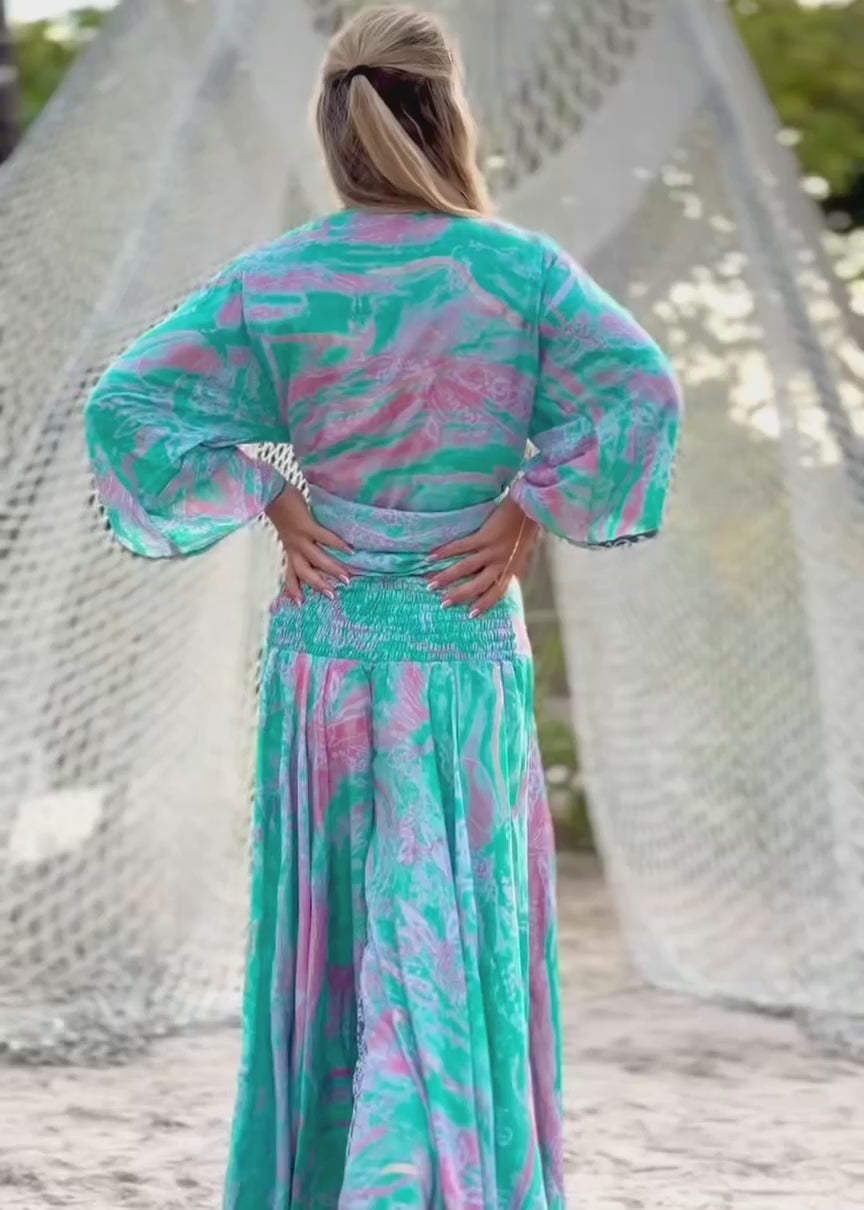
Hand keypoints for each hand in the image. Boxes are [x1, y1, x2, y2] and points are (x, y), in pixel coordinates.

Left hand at [265, 484, 351, 603]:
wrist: (269, 490)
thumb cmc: (277, 508)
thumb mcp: (281, 529)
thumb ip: (290, 538)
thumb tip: (303, 542)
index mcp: (286, 549)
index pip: (289, 574)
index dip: (294, 589)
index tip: (300, 603)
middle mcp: (293, 547)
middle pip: (305, 572)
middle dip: (319, 585)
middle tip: (332, 596)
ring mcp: (300, 537)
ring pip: (317, 559)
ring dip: (332, 569)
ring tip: (346, 578)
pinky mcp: (307, 526)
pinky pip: (325, 538)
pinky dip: (338, 544)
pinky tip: (350, 550)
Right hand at [428, 496, 539, 617]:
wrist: (529, 507)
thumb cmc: (526, 529)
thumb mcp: (522, 553)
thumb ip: (511, 565)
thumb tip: (500, 576)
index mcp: (511, 569)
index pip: (497, 592)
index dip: (484, 604)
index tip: (470, 615)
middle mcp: (501, 563)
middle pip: (478, 585)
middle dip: (459, 595)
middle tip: (443, 604)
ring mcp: (492, 550)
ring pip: (466, 568)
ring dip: (447, 577)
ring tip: (431, 583)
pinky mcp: (485, 536)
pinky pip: (462, 547)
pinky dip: (446, 552)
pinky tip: (432, 556)